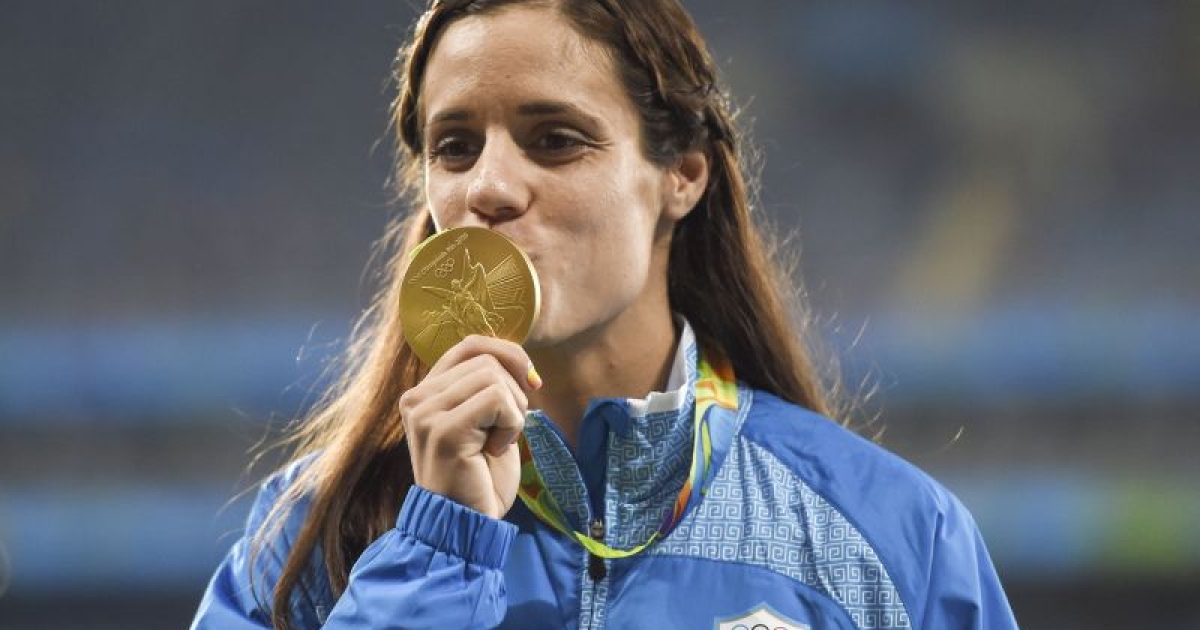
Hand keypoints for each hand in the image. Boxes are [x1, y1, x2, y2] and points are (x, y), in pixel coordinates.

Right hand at [399, 335, 540, 518]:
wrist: (466, 525)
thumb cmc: (479, 478)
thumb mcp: (484, 421)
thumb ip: (486, 386)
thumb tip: (518, 357)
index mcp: (424, 392)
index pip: (470, 344)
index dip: (509, 354)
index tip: (530, 383)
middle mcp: (416, 398)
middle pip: (487, 359)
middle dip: (515, 392)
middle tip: (506, 431)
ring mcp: (425, 413)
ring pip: (494, 376)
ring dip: (514, 412)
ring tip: (498, 443)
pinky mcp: (444, 429)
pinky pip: (498, 399)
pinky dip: (512, 424)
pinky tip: (496, 450)